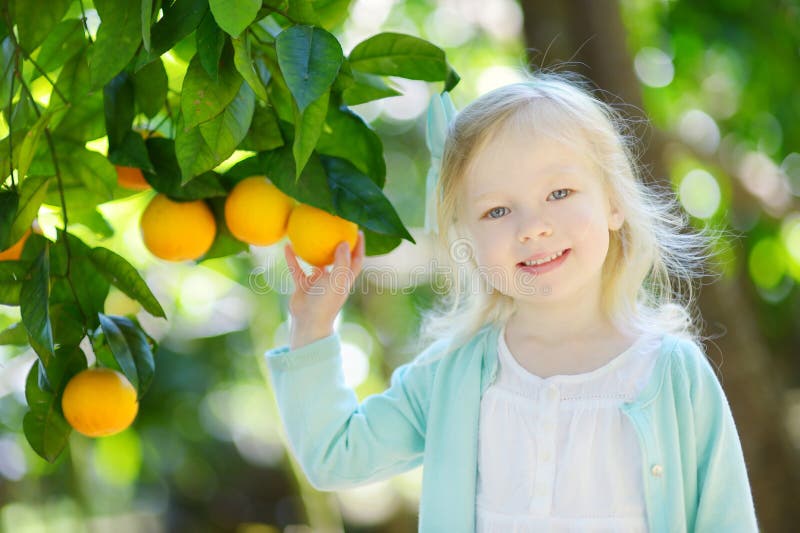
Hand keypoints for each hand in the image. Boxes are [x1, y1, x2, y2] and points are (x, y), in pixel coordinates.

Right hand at [284, 230, 364, 348]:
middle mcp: (333, 279)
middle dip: (338, 245)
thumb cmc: (325, 302)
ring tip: (309, 233)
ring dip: (313, 250)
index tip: (358, 231)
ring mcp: (318, 283)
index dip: (359, 247)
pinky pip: (297, 268)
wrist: (307, 322)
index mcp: (345, 279)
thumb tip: (345, 242)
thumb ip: (341, 262)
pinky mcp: (303, 286)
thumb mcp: (337, 281)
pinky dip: (293, 258)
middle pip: (338, 259)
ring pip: (316, 263)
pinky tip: (287, 246)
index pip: (356, 260)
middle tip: (335, 227)